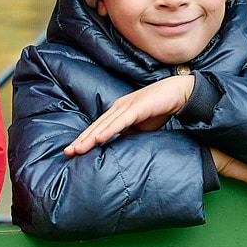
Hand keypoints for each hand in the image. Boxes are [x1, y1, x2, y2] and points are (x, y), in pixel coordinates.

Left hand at [63, 75, 195, 155]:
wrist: (179, 93)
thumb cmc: (159, 109)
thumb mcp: (140, 126)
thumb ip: (128, 134)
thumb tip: (117, 146)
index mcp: (118, 111)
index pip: (97, 128)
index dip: (84, 139)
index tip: (72, 151)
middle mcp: (118, 107)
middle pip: (96, 126)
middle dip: (81, 139)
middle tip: (67, 152)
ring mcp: (126, 106)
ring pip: (104, 125)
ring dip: (90, 138)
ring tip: (78, 149)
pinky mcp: (137, 108)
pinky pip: (120, 122)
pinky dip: (108, 130)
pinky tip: (98, 139)